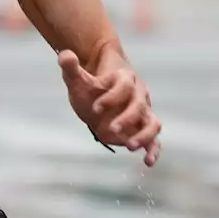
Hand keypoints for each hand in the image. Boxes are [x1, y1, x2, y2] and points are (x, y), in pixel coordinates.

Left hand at [59, 50, 161, 165]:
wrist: (97, 97)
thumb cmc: (88, 86)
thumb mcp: (77, 78)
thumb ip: (71, 67)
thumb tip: (64, 55)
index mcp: (124, 79)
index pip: (124, 86)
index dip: (112, 96)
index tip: (95, 107)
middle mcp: (138, 96)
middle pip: (139, 105)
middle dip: (126, 118)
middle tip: (111, 128)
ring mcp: (142, 113)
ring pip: (153, 123)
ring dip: (144, 135)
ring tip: (129, 145)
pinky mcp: (142, 129)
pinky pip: (154, 140)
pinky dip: (153, 150)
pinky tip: (147, 162)